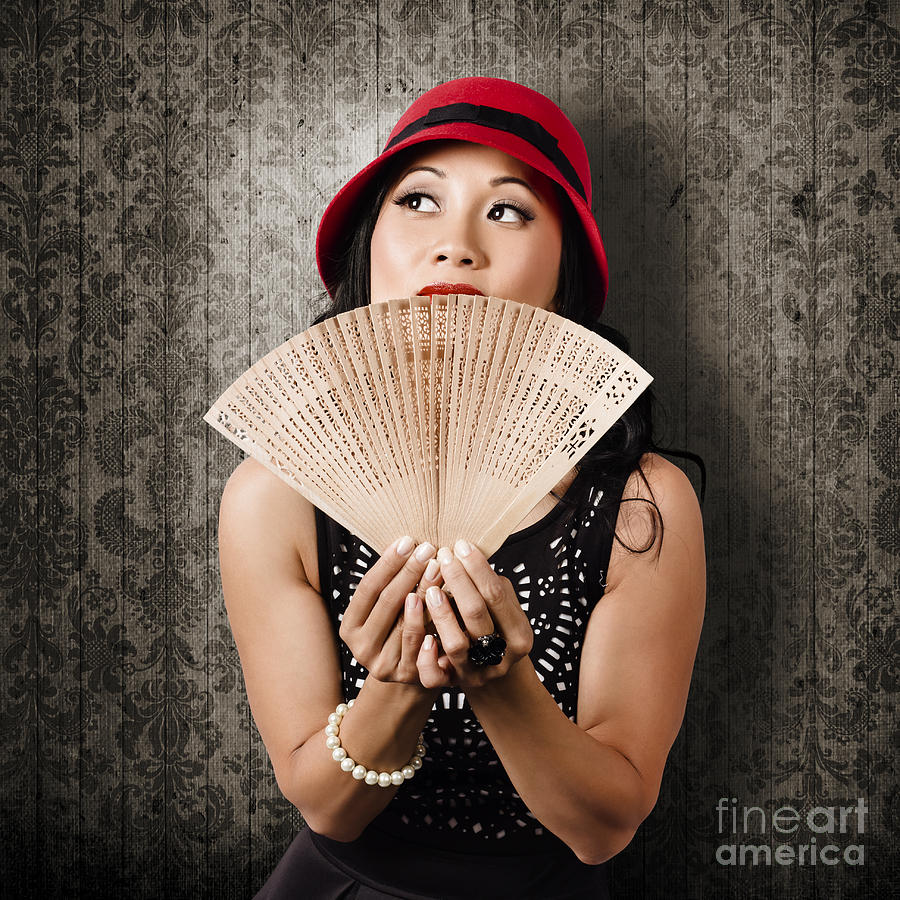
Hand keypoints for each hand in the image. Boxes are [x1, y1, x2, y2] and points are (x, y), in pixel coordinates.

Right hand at [339, 535, 444, 684]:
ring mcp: (384, 665)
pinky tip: (443, 602)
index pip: (369, 588)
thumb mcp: (387, 608)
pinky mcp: (407, 676)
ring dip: (424, 592)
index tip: (407, 541)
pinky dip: (432, 623)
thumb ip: (391, 582)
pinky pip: (422, 646)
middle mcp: (362, 648)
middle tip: (428, 549)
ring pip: (406, 623)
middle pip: (388, 602)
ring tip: (439, 568)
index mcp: (350, 627)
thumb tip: (407, 542)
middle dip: (409, 572)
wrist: (411, 672)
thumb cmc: (399, 627)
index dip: (388, 563)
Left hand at [416, 540, 533, 688]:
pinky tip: (423, 636)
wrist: (490, 674)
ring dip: (441, 613)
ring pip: (455, 644)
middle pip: (476, 614)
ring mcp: (475, 673)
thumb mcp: (503, 607)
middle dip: (458, 582)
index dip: (478, 568)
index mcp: (519, 636)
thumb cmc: (494, 627)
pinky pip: (434, 677)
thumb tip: (468, 553)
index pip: (496, 595)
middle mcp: (499, 657)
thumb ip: (491, 586)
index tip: (461, 545)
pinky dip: (427, 657)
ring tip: (430, 589)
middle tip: (443, 556)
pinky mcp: (450, 685)